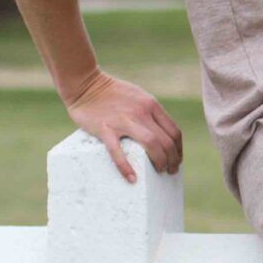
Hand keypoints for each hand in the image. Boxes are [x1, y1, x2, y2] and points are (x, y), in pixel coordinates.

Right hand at [64, 71, 182, 182]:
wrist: (84, 84)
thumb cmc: (111, 92)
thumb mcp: (138, 96)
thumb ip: (150, 111)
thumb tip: (161, 133)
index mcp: (151, 105)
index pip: (174, 131)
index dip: (178, 149)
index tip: (176, 160)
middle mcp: (141, 112)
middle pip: (166, 141)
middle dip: (172, 159)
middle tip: (170, 171)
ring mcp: (123, 120)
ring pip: (151, 144)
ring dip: (160, 161)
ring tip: (160, 172)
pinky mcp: (105, 128)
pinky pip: (117, 151)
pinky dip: (126, 167)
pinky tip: (132, 178)